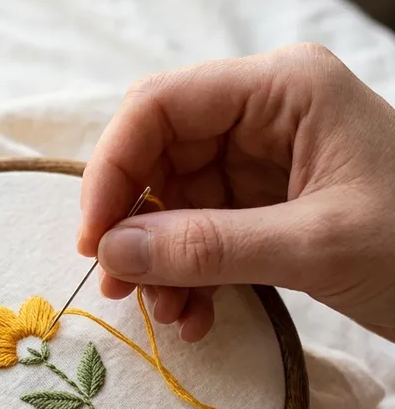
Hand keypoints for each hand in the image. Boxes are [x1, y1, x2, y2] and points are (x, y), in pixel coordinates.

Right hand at [78, 42, 394, 342]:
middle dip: (133, 225)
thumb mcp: (316, 246)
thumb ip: (208, 247)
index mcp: (281, 91)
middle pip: (157, 157)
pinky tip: (196, 316)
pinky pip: (199, 237)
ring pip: (171, 204)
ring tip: (169, 314)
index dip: (112, 169)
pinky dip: (188, 278)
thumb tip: (111, 253)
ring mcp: (261, 165)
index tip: (93, 240)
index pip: (159, 107)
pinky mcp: (263, 208)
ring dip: (158, 264)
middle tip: (118, 287)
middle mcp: (262, 118)